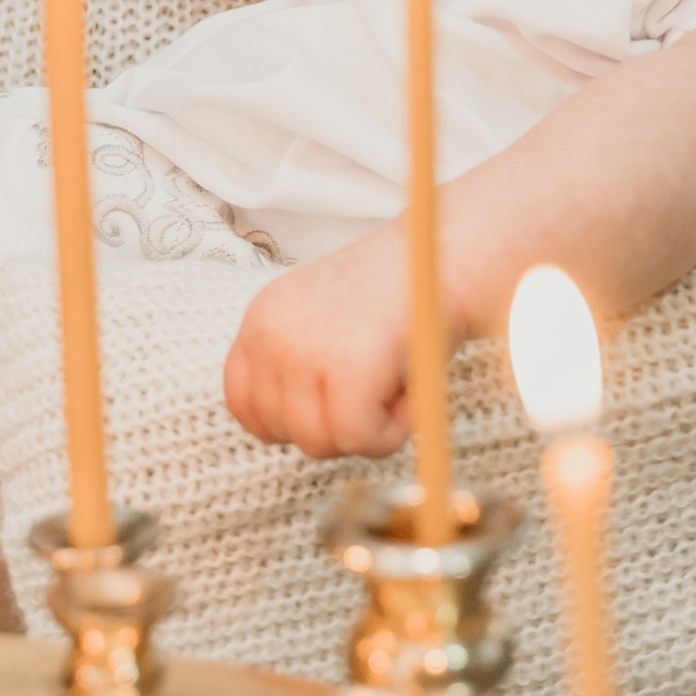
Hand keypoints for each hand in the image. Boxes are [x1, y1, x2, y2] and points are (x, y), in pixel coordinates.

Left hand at [223, 234, 412, 460]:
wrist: (451, 251)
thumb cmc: (403, 291)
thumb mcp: (327, 321)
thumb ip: (298, 365)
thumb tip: (288, 429)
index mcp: (263, 317)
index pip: (243, 403)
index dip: (289, 422)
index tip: (330, 411)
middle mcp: (272, 332)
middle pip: (282, 432)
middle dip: (336, 427)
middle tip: (378, 385)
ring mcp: (303, 350)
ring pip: (321, 443)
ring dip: (369, 428)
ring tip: (395, 378)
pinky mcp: (346, 369)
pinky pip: (361, 439)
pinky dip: (396, 430)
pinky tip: (410, 387)